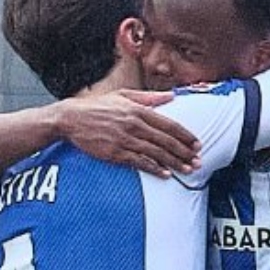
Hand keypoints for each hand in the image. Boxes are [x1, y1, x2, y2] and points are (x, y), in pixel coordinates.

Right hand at [58, 90, 199, 176]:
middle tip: (198, 161)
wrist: (72, 119)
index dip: (185, 136)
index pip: (169, 124)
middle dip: (184, 152)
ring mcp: (125, 140)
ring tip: (187, 170)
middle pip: (166, 141)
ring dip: (174, 163)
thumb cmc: (97, 106)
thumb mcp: (123, 95)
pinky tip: (166, 174)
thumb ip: (149, 97)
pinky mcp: (115, 153)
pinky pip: (140, 162)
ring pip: (156, 153)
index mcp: (138, 110)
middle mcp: (134, 124)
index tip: (197, 144)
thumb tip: (171, 96)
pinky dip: (155, 168)